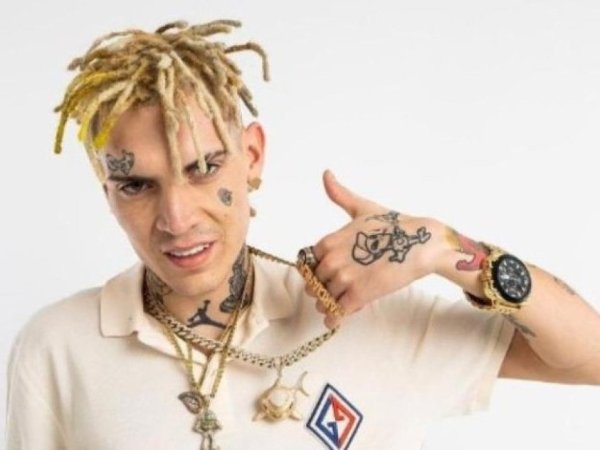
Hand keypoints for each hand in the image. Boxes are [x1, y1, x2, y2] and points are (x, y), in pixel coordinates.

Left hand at [310, 170, 443, 327]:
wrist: (420, 244)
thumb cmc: (392, 225)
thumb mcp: (362, 208)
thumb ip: (340, 195)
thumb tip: (326, 174)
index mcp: (328, 241)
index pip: (307, 264)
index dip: (316, 270)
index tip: (326, 274)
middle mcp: (332, 260)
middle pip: (314, 283)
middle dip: (322, 288)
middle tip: (335, 290)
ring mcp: (345, 278)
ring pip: (323, 299)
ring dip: (327, 304)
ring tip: (338, 303)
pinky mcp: (360, 295)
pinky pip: (336, 312)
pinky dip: (334, 319)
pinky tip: (336, 320)